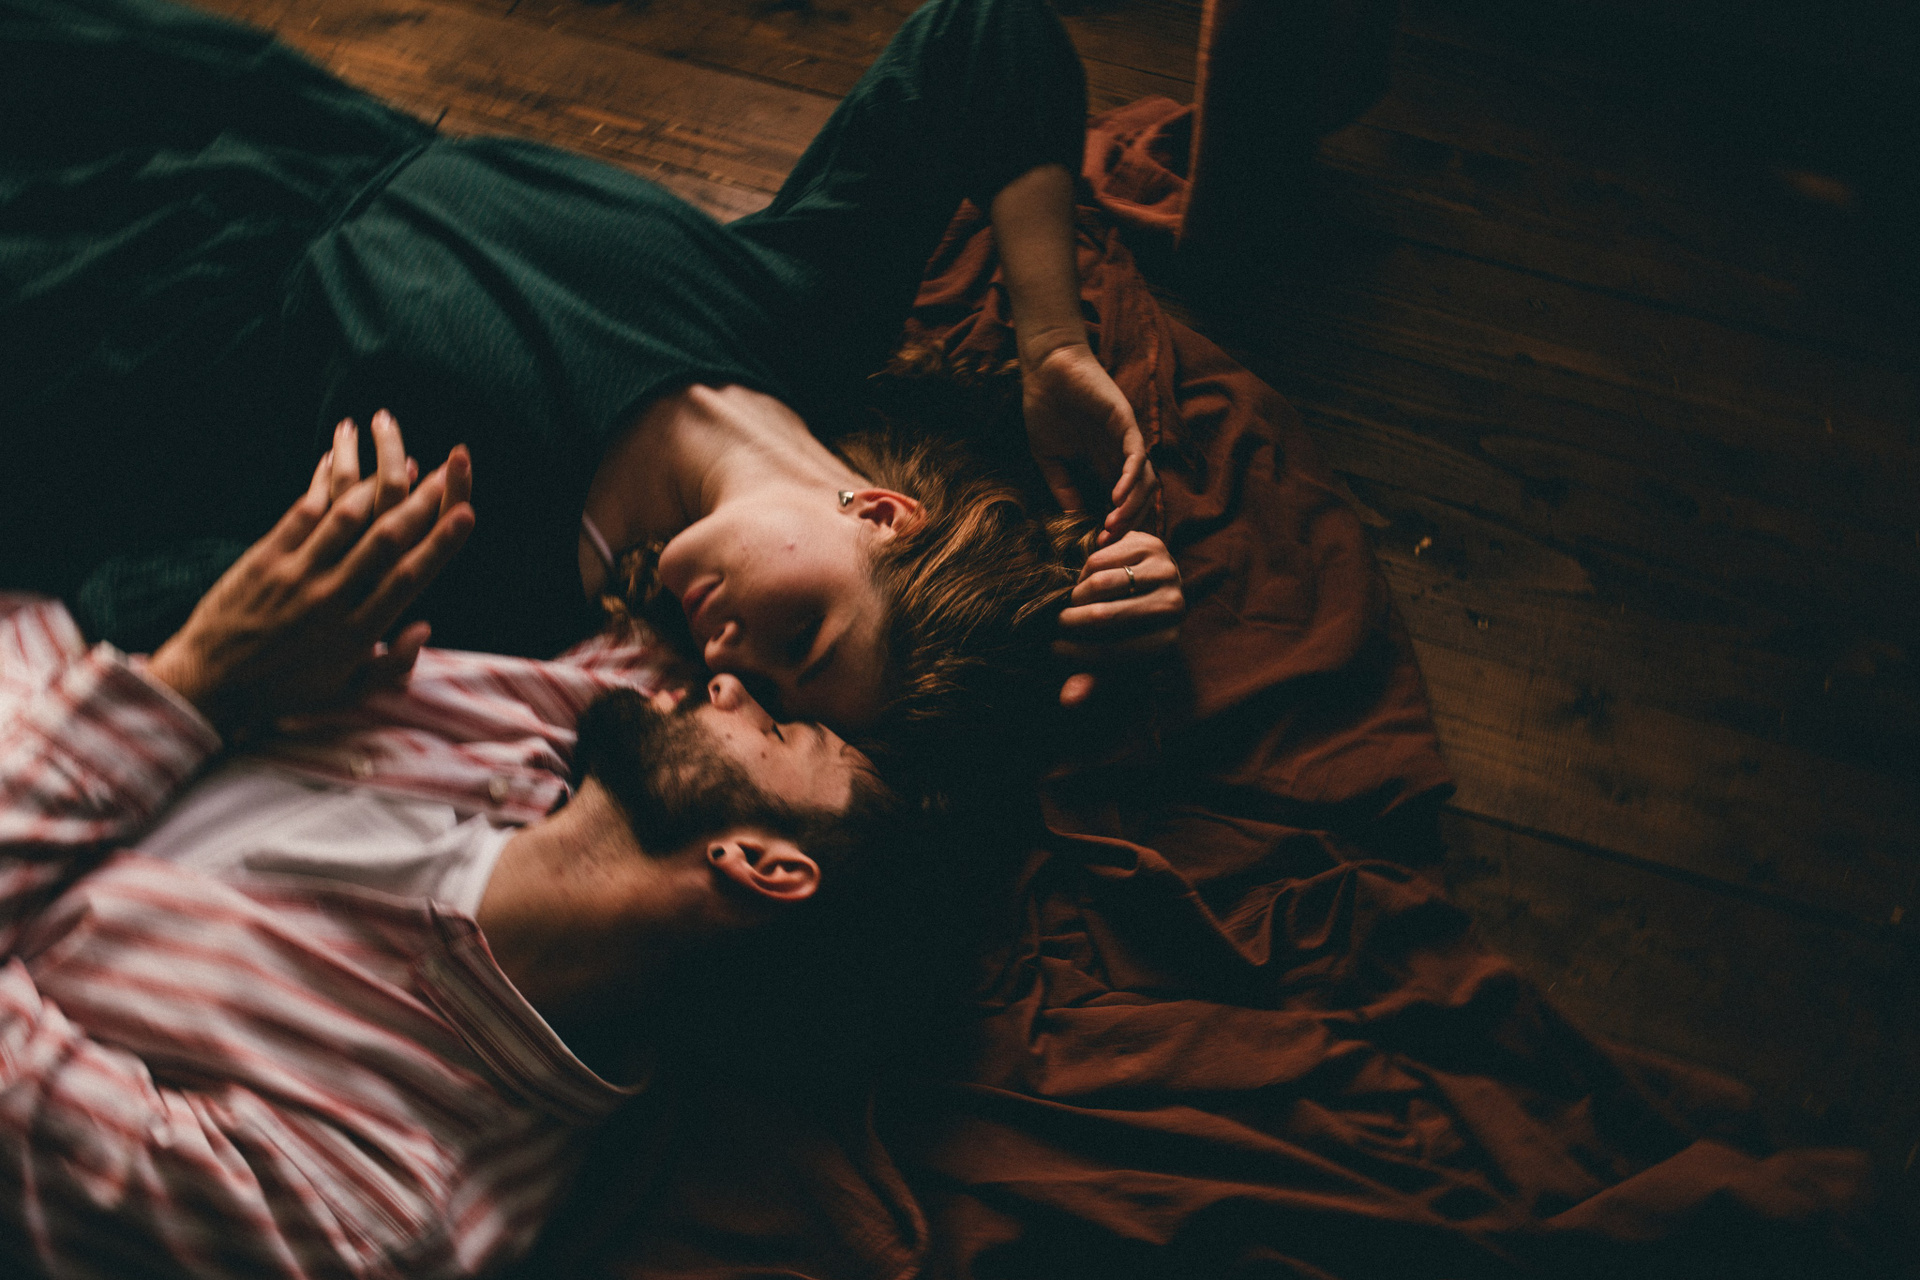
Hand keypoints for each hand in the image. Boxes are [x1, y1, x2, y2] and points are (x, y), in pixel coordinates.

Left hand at [149, 418, 472, 730]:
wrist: (209, 687)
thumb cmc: (283, 692)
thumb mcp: (345, 694)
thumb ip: (392, 667)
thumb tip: (425, 627)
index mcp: (359, 633)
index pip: (411, 577)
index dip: (442, 542)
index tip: (467, 511)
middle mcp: (334, 597)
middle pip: (388, 536)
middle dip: (426, 495)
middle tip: (453, 460)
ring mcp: (298, 574)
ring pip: (347, 513)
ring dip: (375, 469)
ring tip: (392, 432)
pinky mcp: (266, 558)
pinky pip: (303, 509)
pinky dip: (325, 477)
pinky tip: (340, 450)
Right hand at [1022, 342, 1157, 545]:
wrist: (1046, 368)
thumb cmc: (1044, 406)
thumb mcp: (1049, 456)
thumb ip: (1062, 486)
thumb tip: (1073, 518)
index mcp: (1103, 463)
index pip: (1121, 502)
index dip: (1114, 526)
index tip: (1097, 544)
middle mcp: (1120, 455)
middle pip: (1141, 497)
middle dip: (1127, 523)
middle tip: (1107, 541)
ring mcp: (1126, 439)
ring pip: (1146, 481)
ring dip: (1132, 507)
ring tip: (1112, 525)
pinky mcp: (1125, 422)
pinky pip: (1138, 456)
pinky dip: (1131, 480)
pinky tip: (1116, 499)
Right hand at [1051, 531, 1183, 707]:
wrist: (1156, 585)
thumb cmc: (1132, 632)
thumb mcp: (1117, 660)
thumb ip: (1093, 679)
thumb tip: (1067, 701)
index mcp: (1166, 642)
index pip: (1111, 653)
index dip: (1075, 653)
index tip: (1054, 649)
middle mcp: (1173, 607)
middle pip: (1103, 617)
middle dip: (1070, 622)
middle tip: (1058, 624)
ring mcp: (1166, 572)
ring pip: (1099, 584)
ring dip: (1076, 595)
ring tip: (1074, 604)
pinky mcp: (1153, 545)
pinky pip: (1100, 559)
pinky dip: (1085, 572)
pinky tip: (1088, 581)